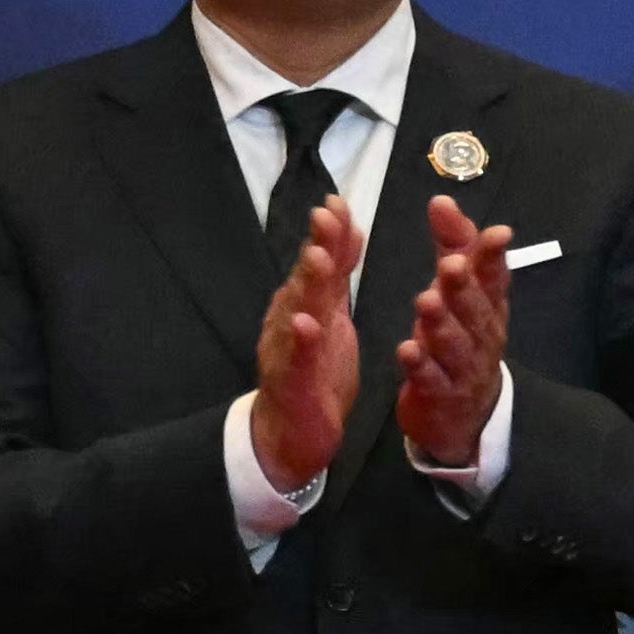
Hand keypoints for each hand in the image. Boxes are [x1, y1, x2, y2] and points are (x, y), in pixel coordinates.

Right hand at [243, 190, 368, 495]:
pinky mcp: (293, 383)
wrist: (293, 432)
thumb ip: (336, 276)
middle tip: (325, 214)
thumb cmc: (315, 370)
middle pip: (306, 279)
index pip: (320, 263)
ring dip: (306, 285)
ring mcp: (288, 351)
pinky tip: (307, 324)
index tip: (338, 201)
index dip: (329, 233)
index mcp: (307, 305)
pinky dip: (302, 342)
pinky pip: (297, 360)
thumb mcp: (331, 316)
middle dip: (316, 246)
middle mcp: (292, 321)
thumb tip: (345, 229)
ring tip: (318, 258)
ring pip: (297, 313)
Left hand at [389, 194, 514, 473]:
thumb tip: (442, 200)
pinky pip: (432, 379)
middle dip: (465, 287)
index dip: (494, 256)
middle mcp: (483, 335)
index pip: (495, 277)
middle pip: (476, 310)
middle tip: (452, 265)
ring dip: (442, 323)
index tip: (497, 234)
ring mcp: (464, 367)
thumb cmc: (460, 339)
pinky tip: (407, 351)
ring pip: (455, 343)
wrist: (466, 414)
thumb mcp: (460, 292)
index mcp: (489, 307)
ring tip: (426, 302)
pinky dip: (421, 366)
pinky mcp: (441, 394)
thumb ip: (453, 245)